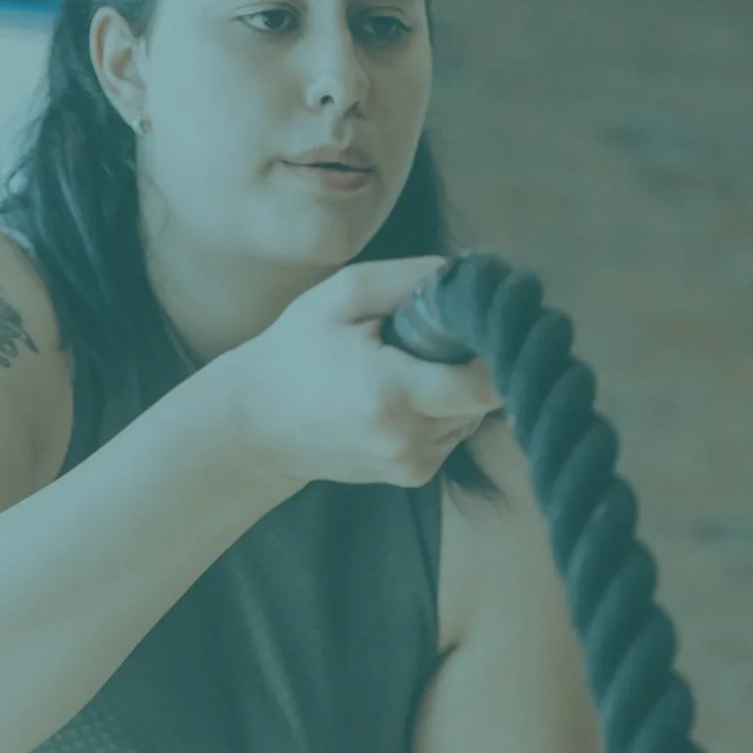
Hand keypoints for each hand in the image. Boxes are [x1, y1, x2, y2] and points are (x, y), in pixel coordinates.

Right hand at [229, 257, 502, 493]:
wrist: (257, 427)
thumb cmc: (295, 353)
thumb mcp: (342, 296)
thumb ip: (411, 279)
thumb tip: (469, 276)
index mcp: (392, 395)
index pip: (487, 384)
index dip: (494, 349)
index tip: (480, 323)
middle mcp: (409, 440)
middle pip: (486, 399)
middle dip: (473, 363)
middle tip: (437, 338)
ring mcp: (413, 465)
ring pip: (473, 416)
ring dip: (456, 387)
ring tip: (410, 368)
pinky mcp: (412, 477)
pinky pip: (452, 433)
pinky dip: (440, 410)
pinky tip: (403, 395)